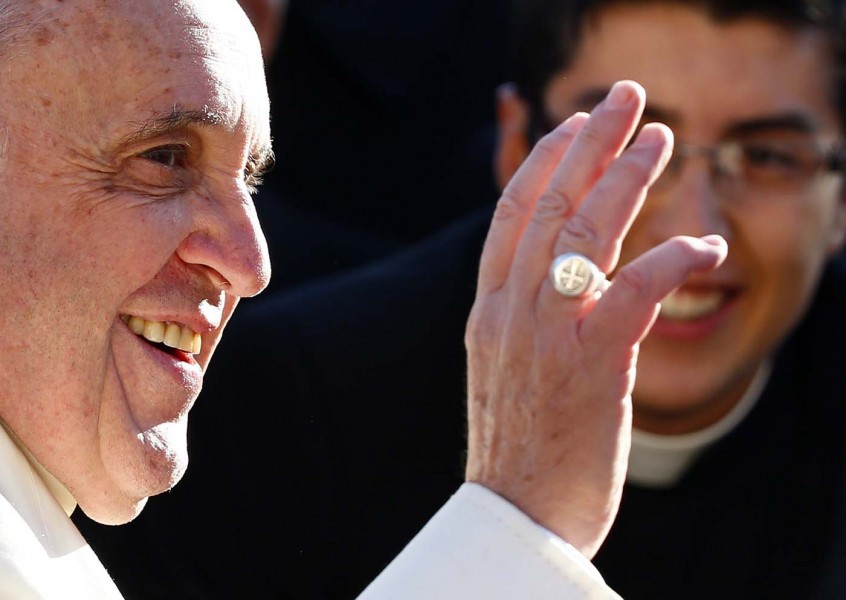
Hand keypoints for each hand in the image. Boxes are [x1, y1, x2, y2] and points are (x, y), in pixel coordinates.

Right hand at [464, 80, 726, 556]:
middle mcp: (510, 312)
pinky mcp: (593, 366)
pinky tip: (705, 245)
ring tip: (662, 138)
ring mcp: (548, 335)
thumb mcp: (502, 367)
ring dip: (629, 178)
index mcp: (487, 311)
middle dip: (588, 142)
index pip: (510, 215)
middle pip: (549, 205)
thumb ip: (520, 315)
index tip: (572, 126)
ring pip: (587, 232)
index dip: (544, 162)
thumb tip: (552, 275)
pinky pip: (637, 291)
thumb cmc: (518, 445)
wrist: (516, 515)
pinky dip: (674, 260)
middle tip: (622, 98)